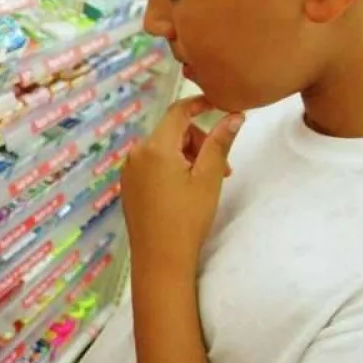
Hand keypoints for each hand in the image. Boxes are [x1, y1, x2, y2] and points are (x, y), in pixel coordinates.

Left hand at [122, 97, 242, 275]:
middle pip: (172, 132)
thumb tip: (234, 115)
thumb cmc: (188, 218)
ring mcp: (129, 170)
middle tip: (223, 168)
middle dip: (199, 142)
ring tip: (206, 183)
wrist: (160, 258)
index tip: (220, 105)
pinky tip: (186, 190)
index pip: (178, 111)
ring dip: (188, 157)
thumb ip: (220, 142)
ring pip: (164, 149)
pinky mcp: (128, 185)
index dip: (200, 104)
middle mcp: (136, 154)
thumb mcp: (209, 178)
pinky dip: (172, 168)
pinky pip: (152, 165)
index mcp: (155, 148)